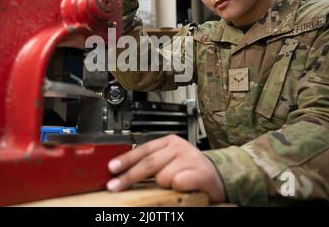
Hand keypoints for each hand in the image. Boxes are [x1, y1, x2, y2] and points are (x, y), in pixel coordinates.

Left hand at [106, 134, 226, 202]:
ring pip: (162, 176)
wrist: (217, 176)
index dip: (126, 160)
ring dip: (163, 184)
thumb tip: (123, 169)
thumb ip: (151, 161)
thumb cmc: (189, 169)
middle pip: (148, 163)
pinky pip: (178, 182)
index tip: (112, 168)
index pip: (143, 150)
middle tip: (116, 186)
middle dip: (130, 176)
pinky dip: (177, 187)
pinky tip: (182, 186)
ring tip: (173, 185)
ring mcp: (190, 158)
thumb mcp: (169, 159)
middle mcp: (179, 147)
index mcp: (169, 142)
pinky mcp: (201, 172)